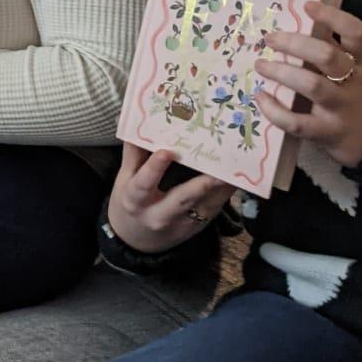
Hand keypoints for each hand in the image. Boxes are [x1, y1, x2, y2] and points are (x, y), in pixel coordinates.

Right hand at [107, 144, 235, 254]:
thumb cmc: (129, 203)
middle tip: (217, 168)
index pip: (144, 184)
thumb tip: (135, 120)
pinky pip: (214, 208)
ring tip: (236, 170)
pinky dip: (226, 193)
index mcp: (135, 200)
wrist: (136, 241)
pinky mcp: (197, 226)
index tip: (166, 152)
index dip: (155, 168)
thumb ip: (133, 153)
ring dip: (221, 188)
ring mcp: (181, 223)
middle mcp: (158, 214)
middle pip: (181, 198)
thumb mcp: (123, 181)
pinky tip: (237, 179)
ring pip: (205, 205)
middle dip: (200, 184)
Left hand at [256, 0, 361, 167]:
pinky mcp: (329, 133)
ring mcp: (343, 109)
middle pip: (327, 57)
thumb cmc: (352, 95)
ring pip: (312, 85)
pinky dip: (274, 110)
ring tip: (260, 65)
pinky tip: (261, 98)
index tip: (308, 5)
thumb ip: (333, 48)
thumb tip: (300, 21)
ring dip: (281, 72)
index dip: (334, 17)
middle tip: (269, 39)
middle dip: (294, 44)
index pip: (357, 34)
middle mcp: (357, 83)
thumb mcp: (352, 69)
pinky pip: (297, 122)